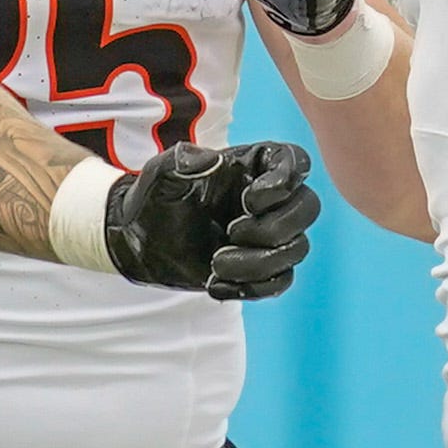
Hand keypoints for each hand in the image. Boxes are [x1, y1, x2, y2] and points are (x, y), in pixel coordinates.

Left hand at [107, 139, 319, 297]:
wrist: (139, 241)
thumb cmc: (154, 198)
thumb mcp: (161, 173)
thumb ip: (182, 161)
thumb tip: (208, 160)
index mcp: (253, 166)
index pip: (294, 163)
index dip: (284, 182)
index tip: (249, 201)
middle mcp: (270, 199)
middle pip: (307, 209)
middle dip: (274, 228)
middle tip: (230, 233)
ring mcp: (268, 235)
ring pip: (296, 249)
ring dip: (259, 264)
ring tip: (215, 263)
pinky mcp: (261, 268)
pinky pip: (279, 282)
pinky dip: (252, 288)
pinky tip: (216, 285)